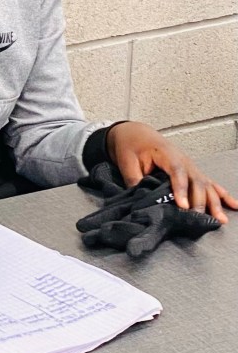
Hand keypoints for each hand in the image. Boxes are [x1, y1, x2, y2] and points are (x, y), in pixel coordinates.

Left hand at [106, 122, 236, 223]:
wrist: (137, 133)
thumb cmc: (131, 146)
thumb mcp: (126, 161)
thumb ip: (135, 179)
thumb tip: (141, 200)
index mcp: (166, 154)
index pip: (177, 172)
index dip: (181, 189)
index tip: (183, 206)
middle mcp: (184, 160)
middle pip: (196, 181)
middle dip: (199, 201)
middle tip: (198, 219)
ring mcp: (191, 166)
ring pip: (207, 185)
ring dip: (214, 202)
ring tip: (220, 219)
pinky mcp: (193, 171)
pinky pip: (211, 183)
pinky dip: (223, 195)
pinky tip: (234, 206)